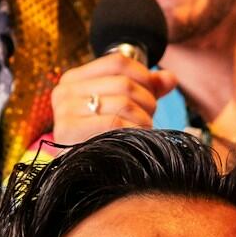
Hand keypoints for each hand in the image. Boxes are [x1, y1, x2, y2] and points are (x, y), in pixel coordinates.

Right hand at [50, 53, 178, 143]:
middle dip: (146, 102)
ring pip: (124, 103)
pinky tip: (133, 140)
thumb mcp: (121, 106)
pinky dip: (133, 131)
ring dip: (143, 119)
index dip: (143, 75)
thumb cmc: (101, 138)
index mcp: (74, 80)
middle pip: (124, 83)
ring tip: (140, 130)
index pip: (118, 62)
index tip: (152, 93)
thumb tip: (170, 78)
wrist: (78, 174)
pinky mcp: (69, 132)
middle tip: (147, 118)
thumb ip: (145, 89)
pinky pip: (115, 123)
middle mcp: (65, 92)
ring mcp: (65, 111)